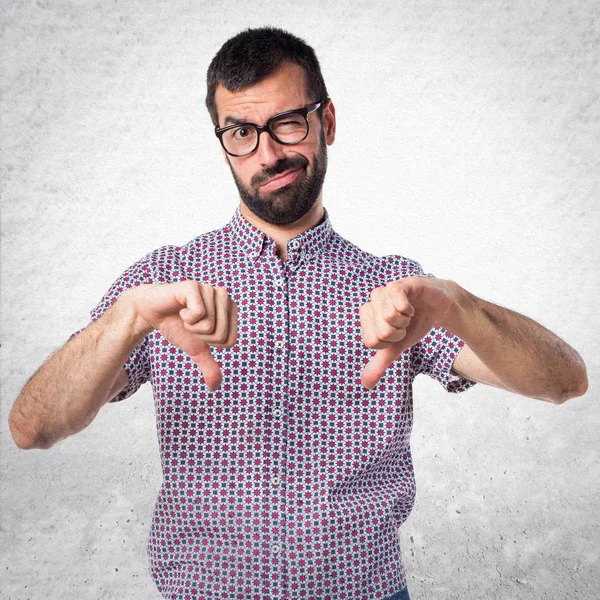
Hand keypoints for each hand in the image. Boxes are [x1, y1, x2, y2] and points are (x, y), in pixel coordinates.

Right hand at [122, 281, 237, 391]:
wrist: (151, 313)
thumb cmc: (177, 327)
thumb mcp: (195, 349)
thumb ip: (209, 366)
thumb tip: (215, 388)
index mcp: (230, 310)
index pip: (229, 341)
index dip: (210, 343)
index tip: (198, 331)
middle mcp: (223, 296)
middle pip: (221, 335)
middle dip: (201, 336)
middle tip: (189, 324)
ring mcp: (209, 289)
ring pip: (210, 326)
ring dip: (192, 327)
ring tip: (184, 316)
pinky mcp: (193, 286)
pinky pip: (199, 314)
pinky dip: (186, 318)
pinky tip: (180, 309)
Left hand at [359, 277, 454, 389]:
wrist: (438, 307)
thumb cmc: (414, 324)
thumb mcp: (397, 347)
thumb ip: (380, 363)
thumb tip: (366, 385)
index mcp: (367, 317)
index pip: (372, 342)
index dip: (390, 342)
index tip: (398, 334)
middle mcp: (372, 302)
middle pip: (381, 331)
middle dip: (399, 333)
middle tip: (406, 323)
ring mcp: (385, 291)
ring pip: (389, 316)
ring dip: (406, 321)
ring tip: (410, 314)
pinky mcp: (401, 284)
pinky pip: (396, 297)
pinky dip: (408, 308)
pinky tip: (412, 306)